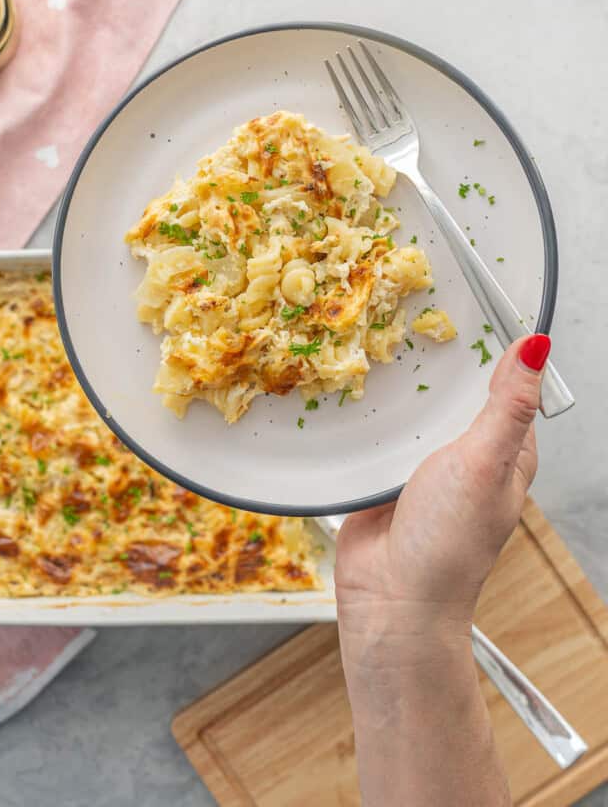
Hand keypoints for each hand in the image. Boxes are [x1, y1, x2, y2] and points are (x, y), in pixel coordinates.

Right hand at [335, 334, 550, 650]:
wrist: (389, 599)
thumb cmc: (448, 542)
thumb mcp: (485, 464)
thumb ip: (507, 406)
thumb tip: (538, 347)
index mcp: (508, 451)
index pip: (511, 383)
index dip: (498, 343)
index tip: (477, 297)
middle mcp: (468, 453)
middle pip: (457, 390)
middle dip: (440, 357)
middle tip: (417, 308)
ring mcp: (424, 462)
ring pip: (416, 407)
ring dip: (402, 383)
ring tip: (380, 335)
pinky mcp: (385, 471)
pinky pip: (382, 430)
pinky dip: (373, 411)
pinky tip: (357, 385)